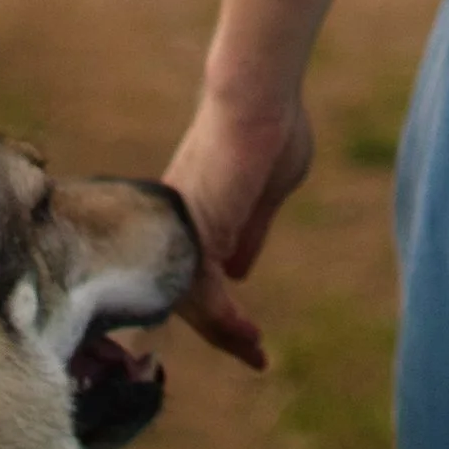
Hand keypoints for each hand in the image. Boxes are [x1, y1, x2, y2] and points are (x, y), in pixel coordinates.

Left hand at [161, 87, 315, 371]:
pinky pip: (201, 291)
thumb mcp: (267, 191)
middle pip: (186, 294)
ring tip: (254, 350)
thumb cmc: (271, 128)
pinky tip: (246, 335)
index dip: (220, 308)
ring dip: (223, 332)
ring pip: (190, 300)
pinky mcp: (194, 232)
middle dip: (219, 330)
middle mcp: (177, 227)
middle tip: (253, 353)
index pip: (196, 276)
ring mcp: (181, 229)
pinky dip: (222, 319)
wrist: (257, 95)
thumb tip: (237, 273)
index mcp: (194, 215)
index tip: (250, 334)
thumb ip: (250, 228)